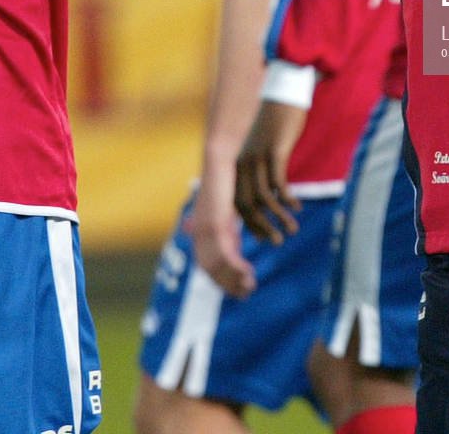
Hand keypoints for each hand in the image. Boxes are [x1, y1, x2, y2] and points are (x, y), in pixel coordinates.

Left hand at [187, 166, 255, 298]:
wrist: (223, 158)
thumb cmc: (227, 181)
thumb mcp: (225, 210)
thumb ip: (226, 228)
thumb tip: (232, 246)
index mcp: (199, 230)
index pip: (207, 265)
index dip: (223, 280)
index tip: (242, 287)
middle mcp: (198, 232)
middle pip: (209, 269)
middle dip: (228, 284)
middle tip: (248, 291)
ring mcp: (204, 228)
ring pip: (215, 264)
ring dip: (233, 278)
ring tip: (250, 284)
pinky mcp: (214, 222)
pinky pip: (223, 252)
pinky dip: (234, 266)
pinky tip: (248, 270)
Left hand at [234, 100, 306, 243]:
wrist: (283, 94)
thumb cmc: (276, 124)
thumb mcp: (263, 149)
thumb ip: (261, 170)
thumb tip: (269, 196)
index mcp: (239, 164)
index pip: (237, 203)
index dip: (250, 224)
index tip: (264, 237)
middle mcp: (243, 163)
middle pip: (248, 205)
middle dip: (262, 227)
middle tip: (278, 241)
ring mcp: (257, 157)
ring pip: (265, 198)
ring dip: (279, 217)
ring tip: (293, 228)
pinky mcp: (274, 151)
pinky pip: (279, 183)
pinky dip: (287, 199)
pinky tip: (297, 206)